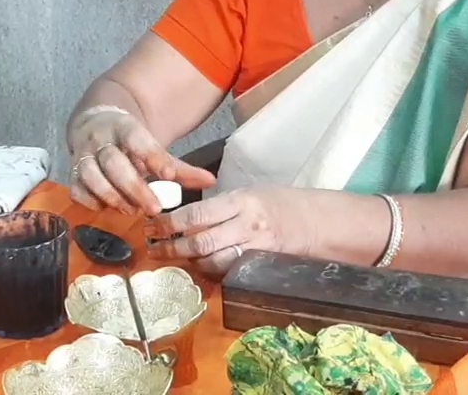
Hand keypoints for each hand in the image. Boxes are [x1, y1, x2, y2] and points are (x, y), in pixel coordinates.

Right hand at [67, 107, 215, 215]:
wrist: (96, 123)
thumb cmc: (131, 143)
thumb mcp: (154, 149)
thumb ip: (181, 168)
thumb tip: (211, 181)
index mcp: (124, 127)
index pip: (138, 139)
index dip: (152, 157)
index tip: (169, 177)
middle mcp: (101, 139)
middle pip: (114, 162)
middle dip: (133, 187)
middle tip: (154, 208)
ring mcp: (83, 154)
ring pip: (90, 174)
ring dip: (111, 195)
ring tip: (130, 211)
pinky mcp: (73, 171)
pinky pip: (75, 187)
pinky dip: (89, 200)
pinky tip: (105, 210)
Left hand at [144, 185, 317, 276]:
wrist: (315, 222)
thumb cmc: (278, 203)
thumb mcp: (248, 193)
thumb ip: (219, 206)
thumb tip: (184, 217)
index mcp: (240, 201)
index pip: (197, 214)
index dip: (170, 223)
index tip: (151, 226)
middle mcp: (246, 226)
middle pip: (201, 242)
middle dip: (172, 248)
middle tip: (153, 250)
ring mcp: (254, 249)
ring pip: (213, 262)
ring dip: (189, 263)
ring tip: (172, 258)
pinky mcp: (259, 267)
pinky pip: (228, 273)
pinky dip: (210, 272)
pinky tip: (198, 268)